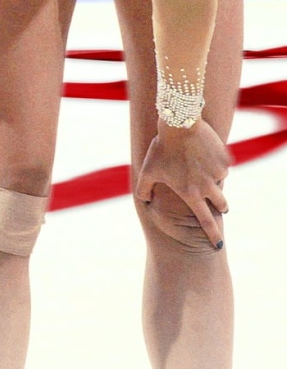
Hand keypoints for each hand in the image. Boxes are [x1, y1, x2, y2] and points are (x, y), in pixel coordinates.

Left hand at [135, 118, 231, 248]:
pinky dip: (216, 162)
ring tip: (202, 167)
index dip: (212, 234)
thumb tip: (144, 200)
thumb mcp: (148, 169)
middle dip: (221, 207)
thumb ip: (143, 189)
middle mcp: (207, 186)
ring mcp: (218, 172)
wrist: (179, 123)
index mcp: (190, 193)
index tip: (218, 244)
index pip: (205, 221)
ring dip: (214, 179)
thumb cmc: (161, 148)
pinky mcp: (225, 159)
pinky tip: (205, 152)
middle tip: (220, 206)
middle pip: (221, 204)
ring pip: (220, 181)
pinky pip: (223, 165)